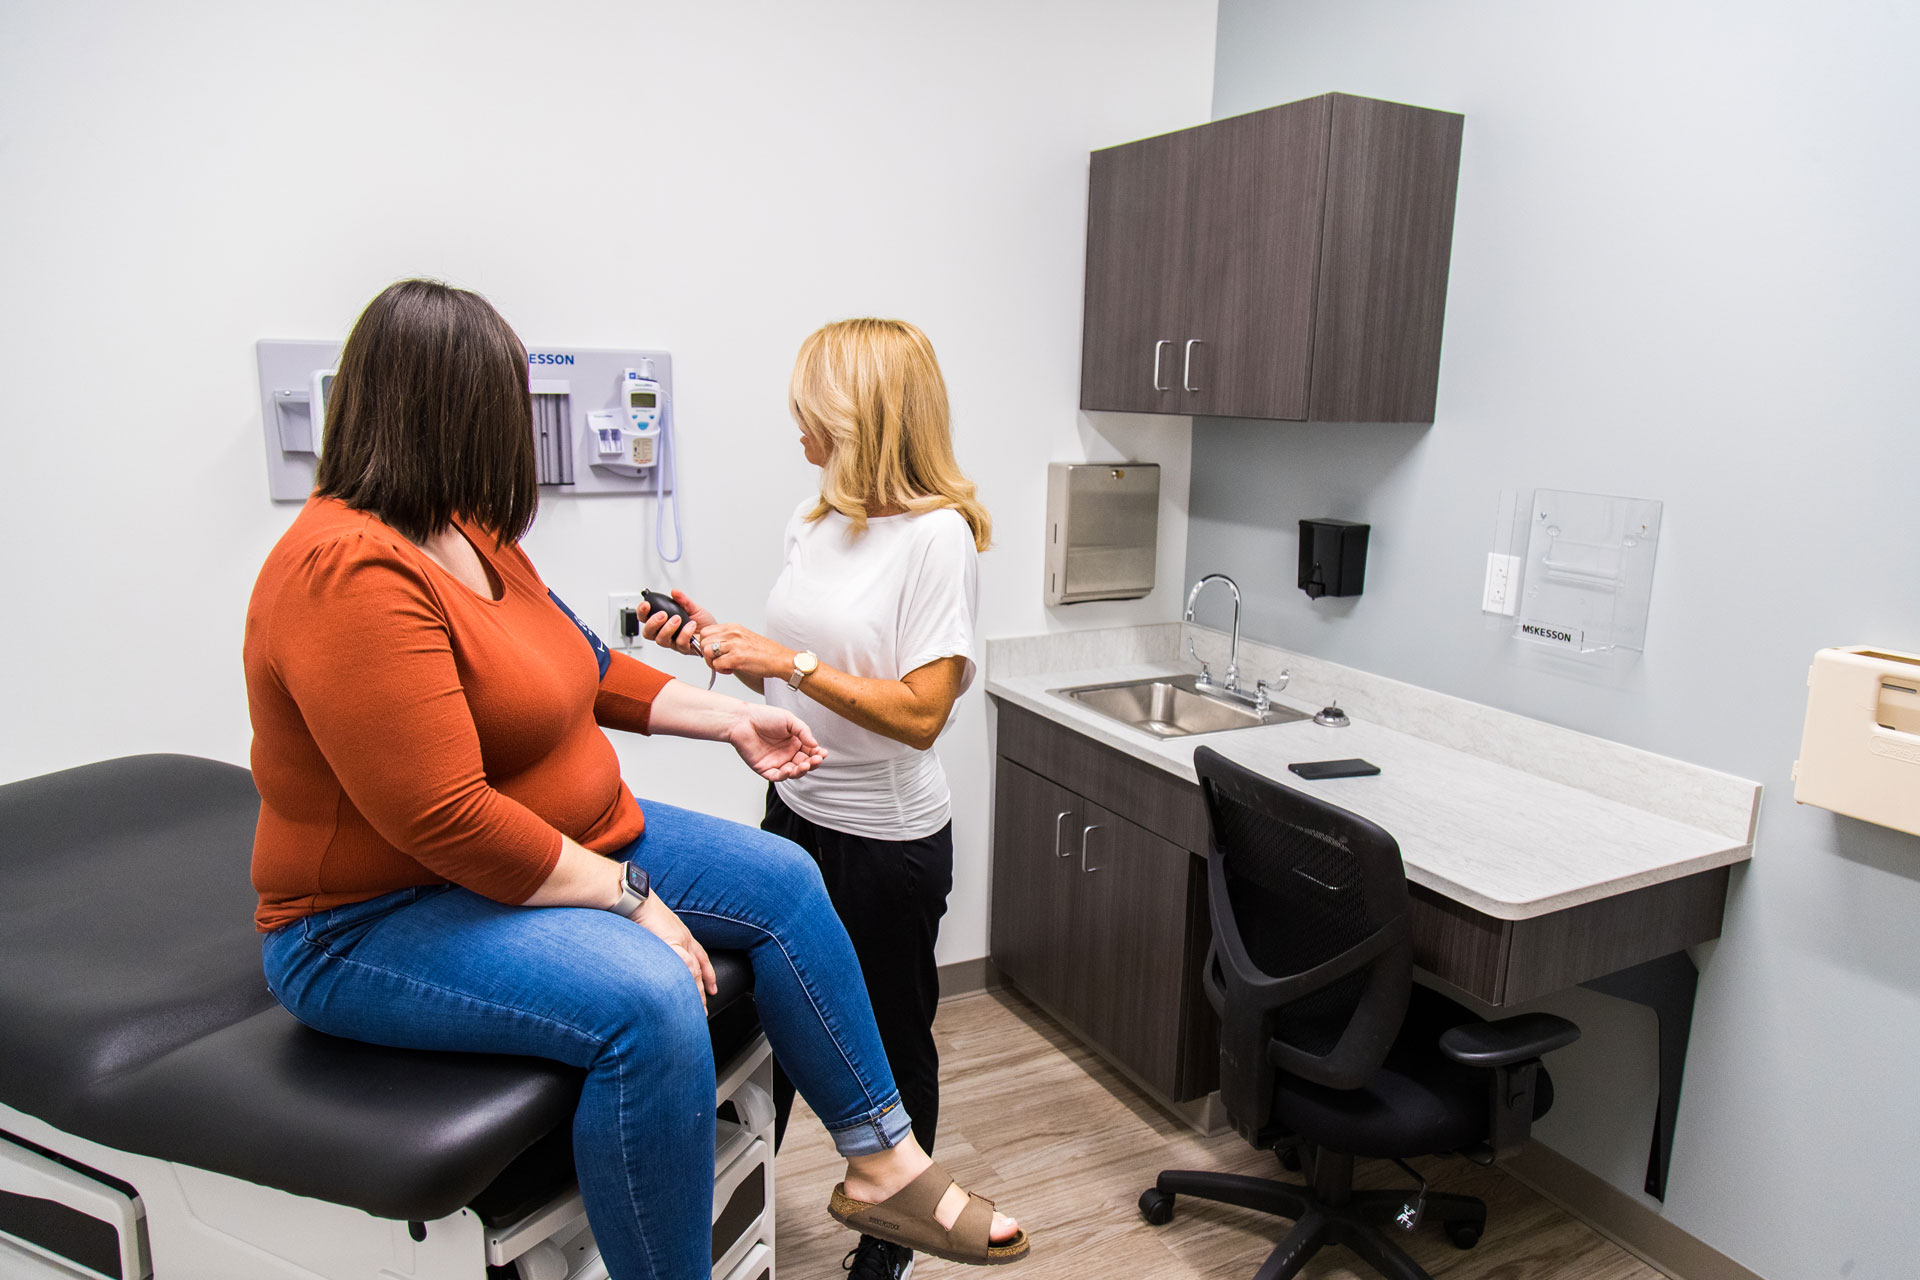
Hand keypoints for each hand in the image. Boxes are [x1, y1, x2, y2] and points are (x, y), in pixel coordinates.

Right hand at [630, 894, 716, 1010]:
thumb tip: (650, 953)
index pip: (700, 958)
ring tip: (698, 1011)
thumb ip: (655, 941)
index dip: (707, 974)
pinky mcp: (673, 944)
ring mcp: (681, 941)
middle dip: (703, 991)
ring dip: (697, 993)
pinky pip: (685, 968)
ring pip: (694, 972)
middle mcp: (685, 938)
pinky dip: (687, 985)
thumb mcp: (651, 928)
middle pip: (700, 969)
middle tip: (705, 1011)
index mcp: (680, 934)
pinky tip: (686, 999)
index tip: (712, 990)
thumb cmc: (637, 909)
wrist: (635, 897)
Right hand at [638, 590, 716, 654]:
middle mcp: (665, 633)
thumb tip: (674, 592)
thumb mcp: (692, 607)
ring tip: (678, 618)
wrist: (715, 634)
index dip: (642, 612)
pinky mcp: (684, 648)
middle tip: (663, 614)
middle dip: (653, 622)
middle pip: (648, 633)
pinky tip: (691, 625)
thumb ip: (683, 600)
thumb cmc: (702, 622)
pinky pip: (680, 643)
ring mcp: (673, 642)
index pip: (645, 618)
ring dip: (668, 628)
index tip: (646, 605)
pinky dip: (685, 632)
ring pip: (661, 640)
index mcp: (663, 622)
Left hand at [699, 623, 795, 681]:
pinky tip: (730, 670)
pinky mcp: (736, 658)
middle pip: (703, 642)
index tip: (713, 652)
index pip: (706, 631)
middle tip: (717, 660)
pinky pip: (716, 665)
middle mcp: (732, 634)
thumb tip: (712, 646)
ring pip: (707, 653)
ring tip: (724, 665)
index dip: (706, 644)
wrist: (780, 659)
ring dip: (712, 663)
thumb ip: (728, 639)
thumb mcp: (744, 637)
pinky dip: (721, 670)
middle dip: (707, 654)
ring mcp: (734, 645)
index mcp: (733, 627)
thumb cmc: (764, 652)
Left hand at [728, 704, 826, 779]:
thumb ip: (803, 731)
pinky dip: (785, 776)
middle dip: (812, 763)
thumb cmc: (764, 716)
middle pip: (804, 764)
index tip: (822, 753)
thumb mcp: (789, 720)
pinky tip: (789, 770)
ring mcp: (776, 762)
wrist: (742, 720)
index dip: (817, 754)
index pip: (810, 752)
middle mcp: (787, 753)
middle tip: (816, 759)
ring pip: (793, 772)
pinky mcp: (765, 769)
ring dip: (801, 771)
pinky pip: (777, 776)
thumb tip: (815, 744)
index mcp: (794, 742)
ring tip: (805, 765)